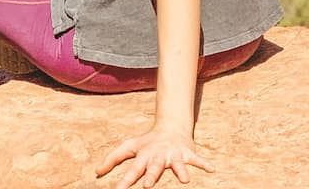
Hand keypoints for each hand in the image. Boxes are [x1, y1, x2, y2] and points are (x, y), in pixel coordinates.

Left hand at [95, 120, 214, 188]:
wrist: (170, 126)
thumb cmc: (147, 142)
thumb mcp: (129, 147)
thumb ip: (112, 159)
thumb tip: (96, 172)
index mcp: (144, 155)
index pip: (133, 169)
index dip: (125, 180)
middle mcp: (158, 155)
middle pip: (154, 167)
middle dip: (152, 176)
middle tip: (148, 186)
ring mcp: (173, 154)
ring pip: (177, 164)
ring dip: (180, 171)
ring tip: (185, 180)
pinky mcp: (187, 152)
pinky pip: (197, 159)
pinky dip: (204, 164)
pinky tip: (212, 169)